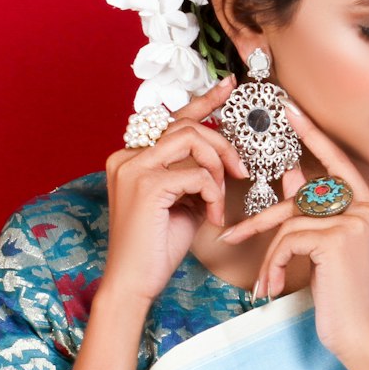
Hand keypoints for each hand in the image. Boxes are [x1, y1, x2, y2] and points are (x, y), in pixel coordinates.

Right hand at [101, 77, 249, 306]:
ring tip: (219, 198)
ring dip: (217, 168)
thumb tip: (221, 158)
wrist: (134, 283)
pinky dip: (212, 195)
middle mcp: (127, 156)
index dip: (204, 100)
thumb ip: (194, 175)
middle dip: (222, 145)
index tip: (229, 86)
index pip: (172, 119)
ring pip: (192, 140)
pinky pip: (196, 174)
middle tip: (240, 172)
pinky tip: (211, 218)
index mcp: (131, 157)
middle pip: (188, 126)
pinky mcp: (146, 185)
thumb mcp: (181, 203)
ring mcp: (133, 167)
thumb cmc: (158, 247)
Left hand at [217, 100, 368, 366]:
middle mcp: (366, 208)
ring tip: (265, 284)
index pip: (337, 160)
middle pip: (300, 198)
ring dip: (269, 257)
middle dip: (261, 220)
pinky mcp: (338, 239)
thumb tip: (291, 174)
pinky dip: (273, 265)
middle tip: (230, 235)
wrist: (360, 336)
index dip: (312, 135)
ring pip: (290, 222)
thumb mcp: (326, 249)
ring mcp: (355, 221)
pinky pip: (288, 239)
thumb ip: (314, 212)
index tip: (289, 110)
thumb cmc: (342, 297)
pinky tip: (273, 288)